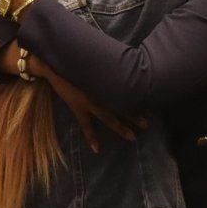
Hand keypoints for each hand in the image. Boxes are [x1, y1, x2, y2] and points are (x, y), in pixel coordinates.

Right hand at [28, 55, 147, 152]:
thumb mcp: (96, 60)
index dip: (138, 97)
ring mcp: (89, 101)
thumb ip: (108, 66)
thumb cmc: (78, 58)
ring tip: (133, 137)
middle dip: (135, 115)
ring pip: (108, 117)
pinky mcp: (78, 107)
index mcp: (106, 80)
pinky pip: (86, 125)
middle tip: (147, 125)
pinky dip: (91, 137)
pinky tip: (97, 149)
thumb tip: (122, 66)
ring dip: (120, 127)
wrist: (56, 63)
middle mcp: (101, 92)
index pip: (126, 90)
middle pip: (122, 105)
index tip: (150, 102)